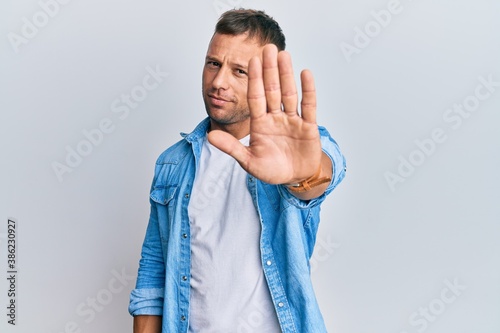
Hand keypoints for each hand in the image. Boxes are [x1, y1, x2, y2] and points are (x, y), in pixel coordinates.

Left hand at [207, 44, 321, 183]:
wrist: (295, 179)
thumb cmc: (271, 170)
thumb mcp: (249, 161)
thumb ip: (232, 148)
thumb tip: (209, 137)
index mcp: (260, 124)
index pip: (255, 97)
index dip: (254, 79)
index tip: (252, 60)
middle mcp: (276, 118)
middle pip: (272, 90)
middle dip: (269, 70)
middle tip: (268, 48)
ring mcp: (292, 120)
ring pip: (289, 93)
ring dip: (287, 75)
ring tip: (284, 54)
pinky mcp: (309, 126)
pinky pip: (308, 105)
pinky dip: (308, 90)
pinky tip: (305, 73)